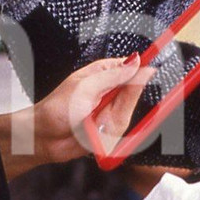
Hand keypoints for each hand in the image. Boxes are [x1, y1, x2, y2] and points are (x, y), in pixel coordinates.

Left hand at [0, 54, 153, 177]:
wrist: (43, 138)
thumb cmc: (56, 108)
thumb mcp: (86, 88)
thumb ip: (115, 76)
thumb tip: (137, 61)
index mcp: (104, 72)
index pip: (132, 66)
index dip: (144, 67)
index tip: (155, 68)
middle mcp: (110, 91)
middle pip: (134, 93)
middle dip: (123, 103)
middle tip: (104, 106)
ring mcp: (110, 111)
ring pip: (128, 114)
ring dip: (112, 120)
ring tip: (93, 122)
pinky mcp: (109, 131)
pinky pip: (122, 133)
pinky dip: (111, 135)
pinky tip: (95, 132)